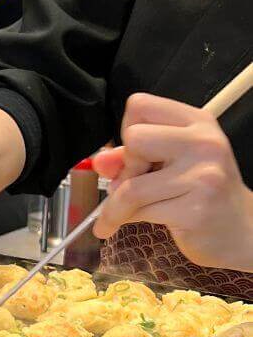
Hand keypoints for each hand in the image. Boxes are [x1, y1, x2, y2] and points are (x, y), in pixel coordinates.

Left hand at [93, 93, 252, 270]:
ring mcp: (203, 176)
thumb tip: (99, 161)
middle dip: (125, 166)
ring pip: (131, 185)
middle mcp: (204, 143)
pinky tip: (123, 225)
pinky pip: (140, 212)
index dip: (128, 130)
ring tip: (114, 216)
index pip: (140, 105)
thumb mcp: (170, 164)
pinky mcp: (196, 210)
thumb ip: (132, 157)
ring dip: (114, 205)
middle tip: (132, 185)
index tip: (133, 154)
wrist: (242, 230)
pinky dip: (124, 220)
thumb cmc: (202, 193)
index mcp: (198, 122)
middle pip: (135, 138)